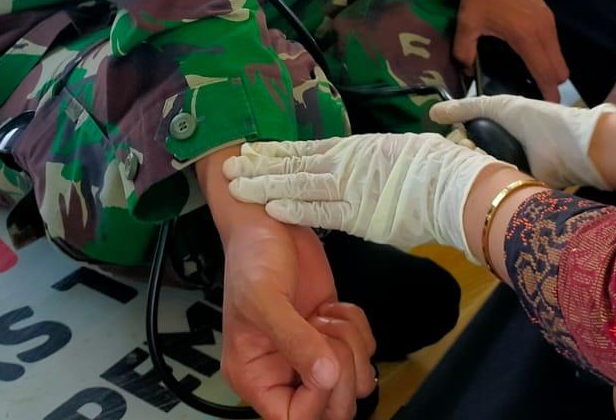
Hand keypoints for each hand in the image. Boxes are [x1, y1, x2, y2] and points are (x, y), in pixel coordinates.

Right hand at [200, 152, 375, 419]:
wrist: (269, 217)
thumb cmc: (251, 256)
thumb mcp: (264, 298)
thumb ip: (294, 340)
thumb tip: (326, 376)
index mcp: (255, 375)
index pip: (293, 419)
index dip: (317, 398)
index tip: (322, 361)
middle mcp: (283, 371)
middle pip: (330, 408)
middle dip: (340, 370)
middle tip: (326, 331)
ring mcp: (311, 352)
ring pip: (354, 380)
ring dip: (352, 346)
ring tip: (326, 315)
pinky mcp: (332, 331)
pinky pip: (364, 350)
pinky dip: (358, 327)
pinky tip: (334, 305)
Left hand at [226, 133, 497, 261]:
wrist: (456, 186)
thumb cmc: (441, 168)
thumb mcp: (405, 152)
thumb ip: (382, 160)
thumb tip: (378, 163)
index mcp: (358, 149)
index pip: (308, 150)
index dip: (278, 151)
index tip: (253, 149)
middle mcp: (348, 163)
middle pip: (295, 164)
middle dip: (260, 165)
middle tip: (228, 164)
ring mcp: (351, 187)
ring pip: (299, 184)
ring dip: (266, 185)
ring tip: (235, 183)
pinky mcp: (358, 213)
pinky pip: (321, 211)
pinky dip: (294, 209)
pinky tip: (269, 208)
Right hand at [430, 95, 615, 189]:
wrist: (569, 147)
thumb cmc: (537, 120)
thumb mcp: (499, 106)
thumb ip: (467, 108)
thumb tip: (432, 112)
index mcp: (499, 128)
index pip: (466, 135)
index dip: (457, 136)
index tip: (455, 138)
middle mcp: (501, 149)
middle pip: (469, 155)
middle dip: (463, 153)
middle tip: (465, 152)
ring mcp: (508, 169)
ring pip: (478, 172)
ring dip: (473, 169)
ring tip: (474, 165)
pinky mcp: (515, 188)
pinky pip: (494, 187)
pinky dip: (487, 184)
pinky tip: (483, 181)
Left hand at [457, 0, 569, 103]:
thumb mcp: (467, 23)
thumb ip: (464, 51)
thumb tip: (467, 72)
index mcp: (527, 37)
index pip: (546, 74)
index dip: (548, 96)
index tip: (545, 112)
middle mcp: (545, 31)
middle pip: (560, 70)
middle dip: (551, 86)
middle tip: (533, 97)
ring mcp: (549, 21)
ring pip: (559, 57)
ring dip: (550, 70)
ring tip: (531, 81)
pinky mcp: (547, 14)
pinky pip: (555, 44)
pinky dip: (548, 56)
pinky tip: (530, 57)